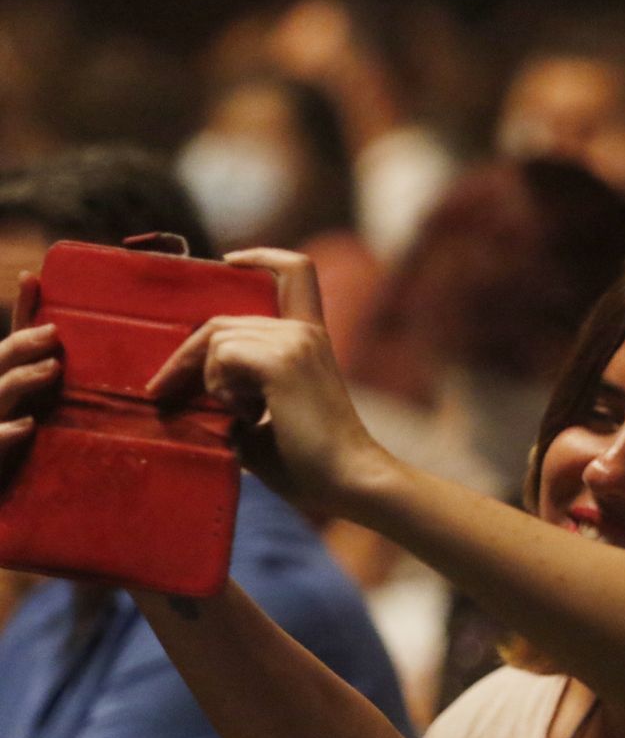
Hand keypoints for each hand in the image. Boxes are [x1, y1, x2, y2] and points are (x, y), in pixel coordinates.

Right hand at [0, 320, 59, 469]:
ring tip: (52, 368)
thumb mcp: (30, 416)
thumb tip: (70, 355)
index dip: (23, 334)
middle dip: (22, 346)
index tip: (49, 318)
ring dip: (22, 379)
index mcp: (1, 389)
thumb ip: (42, 389)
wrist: (1, 504)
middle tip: (53, 333)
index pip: (6, 354)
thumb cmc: (15, 453)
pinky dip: (5, 433)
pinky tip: (27, 425)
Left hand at [147, 249, 394, 514]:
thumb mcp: (263, 418)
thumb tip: (186, 388)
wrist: (348, 481)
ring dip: (210, 380)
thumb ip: (234, 391)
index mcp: (312, 339)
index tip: (231, 260)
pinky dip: (219, 387)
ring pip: (217, 338)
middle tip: (162, 391)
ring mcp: (295, 341)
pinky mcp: (283, 360)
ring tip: (237, 416)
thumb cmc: (310, 464)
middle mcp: (304, 332)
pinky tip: (243, 415)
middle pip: (222, 321)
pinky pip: (222, 356)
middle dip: (185, 356)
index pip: (296, 272)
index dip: (261, 256)